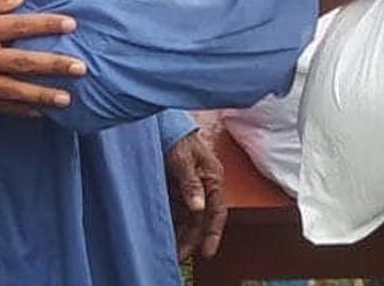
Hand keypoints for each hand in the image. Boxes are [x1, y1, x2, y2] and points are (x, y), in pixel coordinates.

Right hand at [0, 0, 84, 115]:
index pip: (21, 27)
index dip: (48, 25)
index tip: (72, 25)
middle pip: (24, 63)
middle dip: (55, 66)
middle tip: (82, 69)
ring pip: (13, 91)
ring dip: (42, 95)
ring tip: (67, 99)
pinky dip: (17, 110)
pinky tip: (36, 113)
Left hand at [165, 131, 226, 260]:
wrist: (166, 125)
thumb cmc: (178, 138)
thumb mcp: (183, 159)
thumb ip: (191, 183)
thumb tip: (198, 207)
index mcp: (213, 178)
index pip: (217, 211)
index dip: (213, 233)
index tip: (207, 252)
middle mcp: (205, 187)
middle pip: (202, 220)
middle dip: (192, 240)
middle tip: (179, 257)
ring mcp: (192, 189)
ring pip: (191, 219)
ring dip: (183, 235)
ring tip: (171, 252)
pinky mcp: (180, 190)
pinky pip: (179, 213)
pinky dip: (175, 225)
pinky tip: (166, 236)